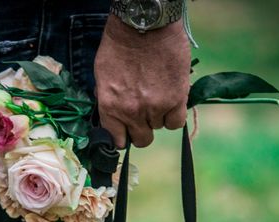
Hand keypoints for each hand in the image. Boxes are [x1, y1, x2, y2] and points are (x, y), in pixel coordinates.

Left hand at [94, 15, 191, 147]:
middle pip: (141, 140)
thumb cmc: (120, 45)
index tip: (127, 132)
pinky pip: (176, 123)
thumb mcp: (102, 75)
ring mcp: (154, 107)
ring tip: (157, 95)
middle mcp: (131, 112)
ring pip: (159, 128)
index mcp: (109, 106)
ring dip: (158, 116)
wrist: (145, 24)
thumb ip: (108, 100)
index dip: (123, 137)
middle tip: (144, 114)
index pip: (116, 140)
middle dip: (142, 129)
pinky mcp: (175, 99)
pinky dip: (174, 116)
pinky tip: (171, 102)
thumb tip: (113, 116)